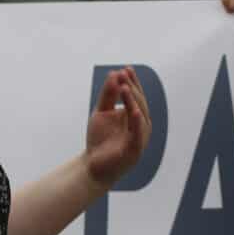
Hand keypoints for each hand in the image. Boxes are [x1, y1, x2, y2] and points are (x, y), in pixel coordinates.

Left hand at [84, 67, 150, 190]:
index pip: (136, 96)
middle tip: (123, 75)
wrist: (92, 166)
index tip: (126, 68)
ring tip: (125, 87)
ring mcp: (139, 138)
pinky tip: (133, 110)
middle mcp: (141, 126)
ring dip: (133, 101)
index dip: (133, 83)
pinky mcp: (134, 150)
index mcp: (135, 117)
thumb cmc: (99, 139)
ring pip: (140, 116)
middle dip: (132, 88)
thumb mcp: (101, 113)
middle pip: (140, 103)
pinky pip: (138, 134)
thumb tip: (114, 73)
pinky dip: (137, 122)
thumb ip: (108, 95)